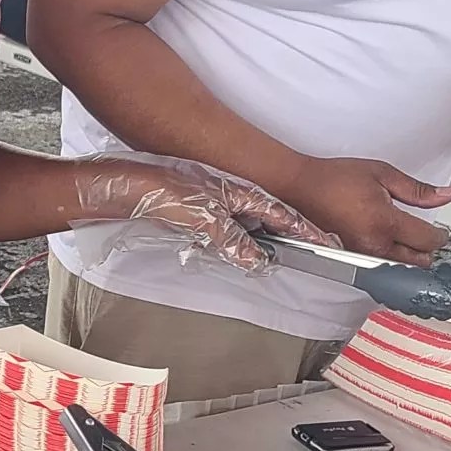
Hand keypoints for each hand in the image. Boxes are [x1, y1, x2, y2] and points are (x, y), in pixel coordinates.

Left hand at [73, 157, 336, 274]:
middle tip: (307, 258)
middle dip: (287, 239)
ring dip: (257, 245)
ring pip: (245, 228)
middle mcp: (230, 195)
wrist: (121, 187)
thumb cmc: (160, 192)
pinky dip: (232, 246)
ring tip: (274, 263)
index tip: (328, 242)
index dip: (307, 229)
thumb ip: (234, 240)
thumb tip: (259, 260)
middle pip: (267, 220)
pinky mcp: (194, 212)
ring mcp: (213, 203)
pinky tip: (231, 257)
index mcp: (241, 191)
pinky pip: (223, 232)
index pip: (283, 213)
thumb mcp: (204, 218)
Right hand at [287, 158, 450, 261]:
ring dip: (409, 257)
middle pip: (419, 262)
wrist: (300, 187)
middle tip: (423, 234)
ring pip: (401, 268)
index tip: (439, 230)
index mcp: (385, 222)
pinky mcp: (352, 260)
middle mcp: (374, 245)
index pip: (428, 240)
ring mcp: (362, 256)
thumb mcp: (382, 174)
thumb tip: (445, 196)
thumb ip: (417, 190)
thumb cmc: (335, 178)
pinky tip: (386, 244)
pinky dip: (391, 260)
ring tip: (405, 238)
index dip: (439, 235)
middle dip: (425, 249)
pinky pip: (382, 267)